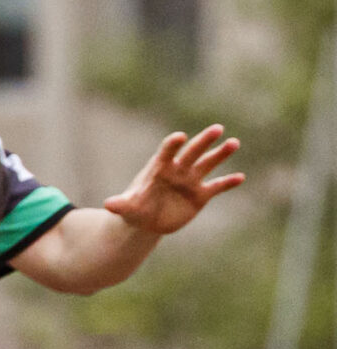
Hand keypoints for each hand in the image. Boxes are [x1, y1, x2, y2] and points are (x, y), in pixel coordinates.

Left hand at [103, 124, 241, 234]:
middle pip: (192, 152)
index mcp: (159, 168)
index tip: (180, 137)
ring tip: (233, 143)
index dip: (172, 145)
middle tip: (217, 128)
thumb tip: (109, 204)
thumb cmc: (135, 208)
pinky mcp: (200, 195)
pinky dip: (227, 183)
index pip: (167, 152)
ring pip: (208, 164)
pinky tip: (240, 178)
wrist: (147, 219)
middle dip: (203, 141)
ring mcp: (190, 181)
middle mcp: (178, 170)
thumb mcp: (127, 208)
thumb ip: (121, 204)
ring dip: (220, 154)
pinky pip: (216, 186)